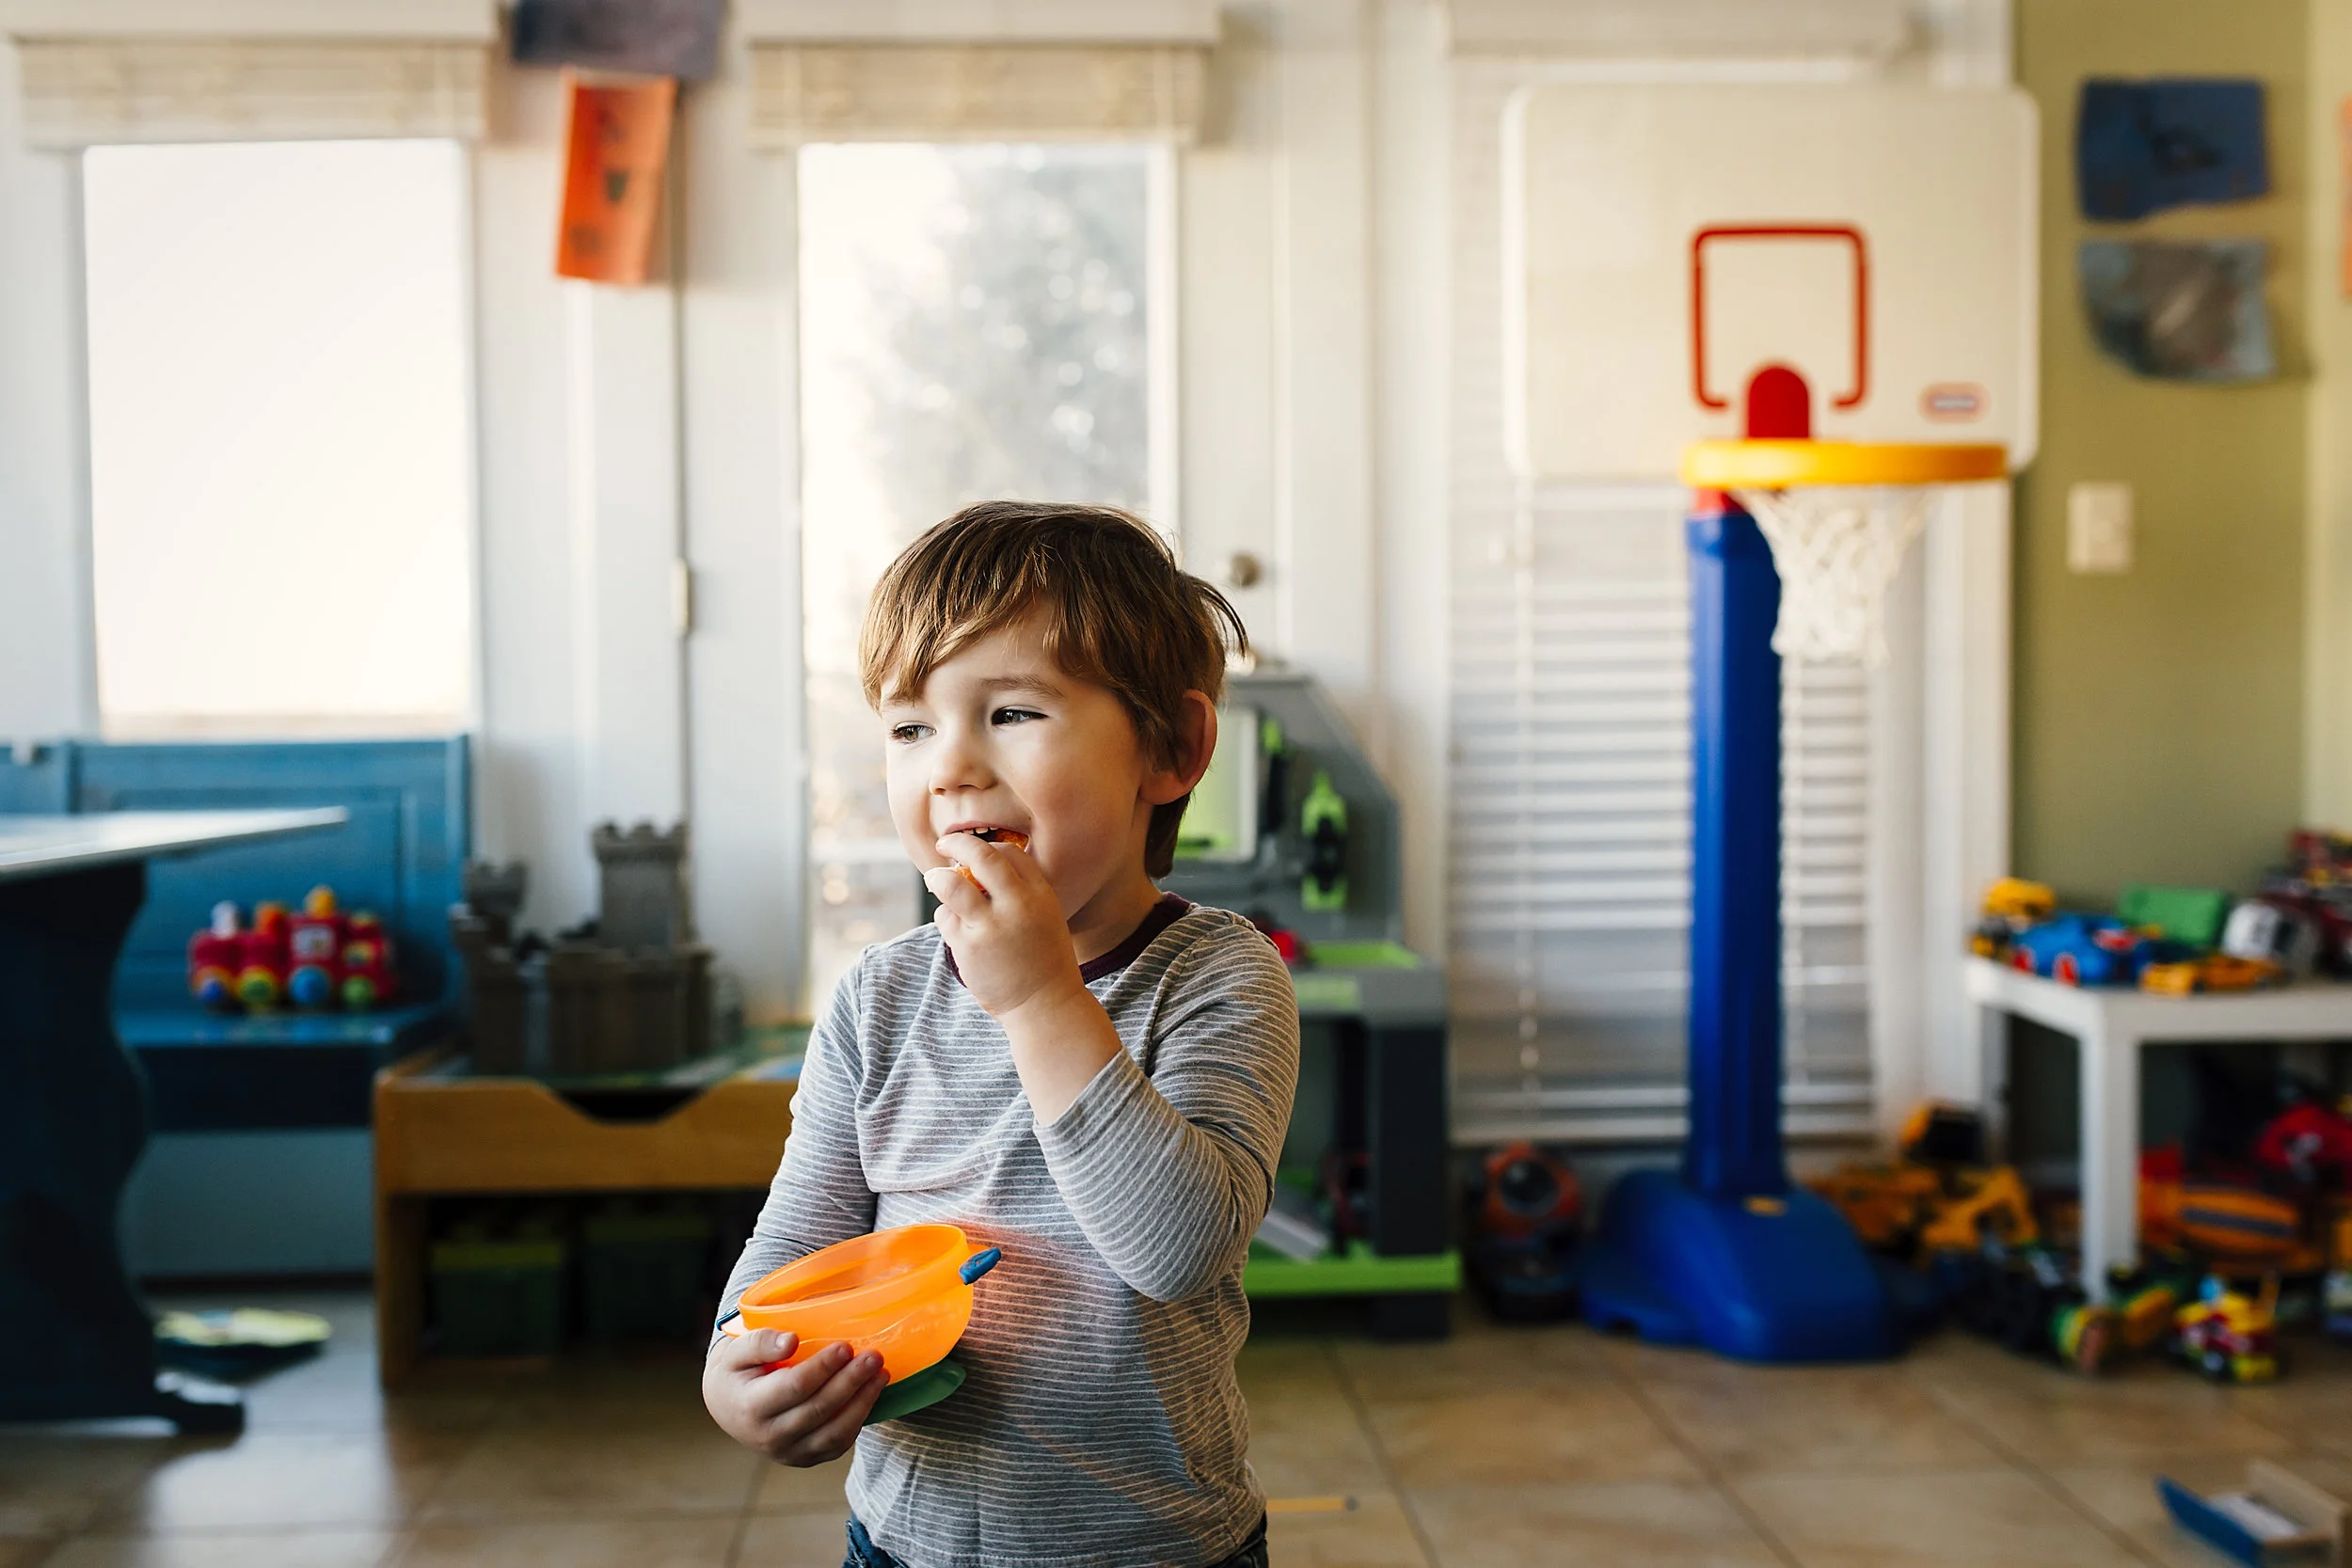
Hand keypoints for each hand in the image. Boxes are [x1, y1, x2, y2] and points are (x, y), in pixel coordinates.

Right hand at [703, 1328, 886, 1466]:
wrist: (727, 1406)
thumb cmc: (736, 1371)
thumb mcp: (736, 1350)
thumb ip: (760, 1342)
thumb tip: (791, 1341)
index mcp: (750, 1407)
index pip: (794, 1387)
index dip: (822, 1368)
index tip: (845, 1347)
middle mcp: (769, 1436)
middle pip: (819, 1410)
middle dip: (850, 1382)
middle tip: (874, 1357)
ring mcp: (788, 1452)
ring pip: (833, 1434)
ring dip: (862, 1403)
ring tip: (881, 1375)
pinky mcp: (804, 1458)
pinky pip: (837, 1445)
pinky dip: (857, 1422)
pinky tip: (869, 1395)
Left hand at [922, 832, 1086, 1019]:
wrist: (1045, 1006)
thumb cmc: (1043, 961)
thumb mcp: (1045, 918)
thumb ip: (1020, 894)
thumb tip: (978, 869)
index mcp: (1041, 894)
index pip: (1010, 853)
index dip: (988, 847)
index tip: (975, 851)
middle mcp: (1018, 904)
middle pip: (981, 856)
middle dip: (957, 843)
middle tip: (945, 843)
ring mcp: (991, 926)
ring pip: (952, 884)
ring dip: (938, 877)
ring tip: (935, 879)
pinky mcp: (969, 947)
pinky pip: (945, 918)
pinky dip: (945, 916)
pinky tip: (955, 927)